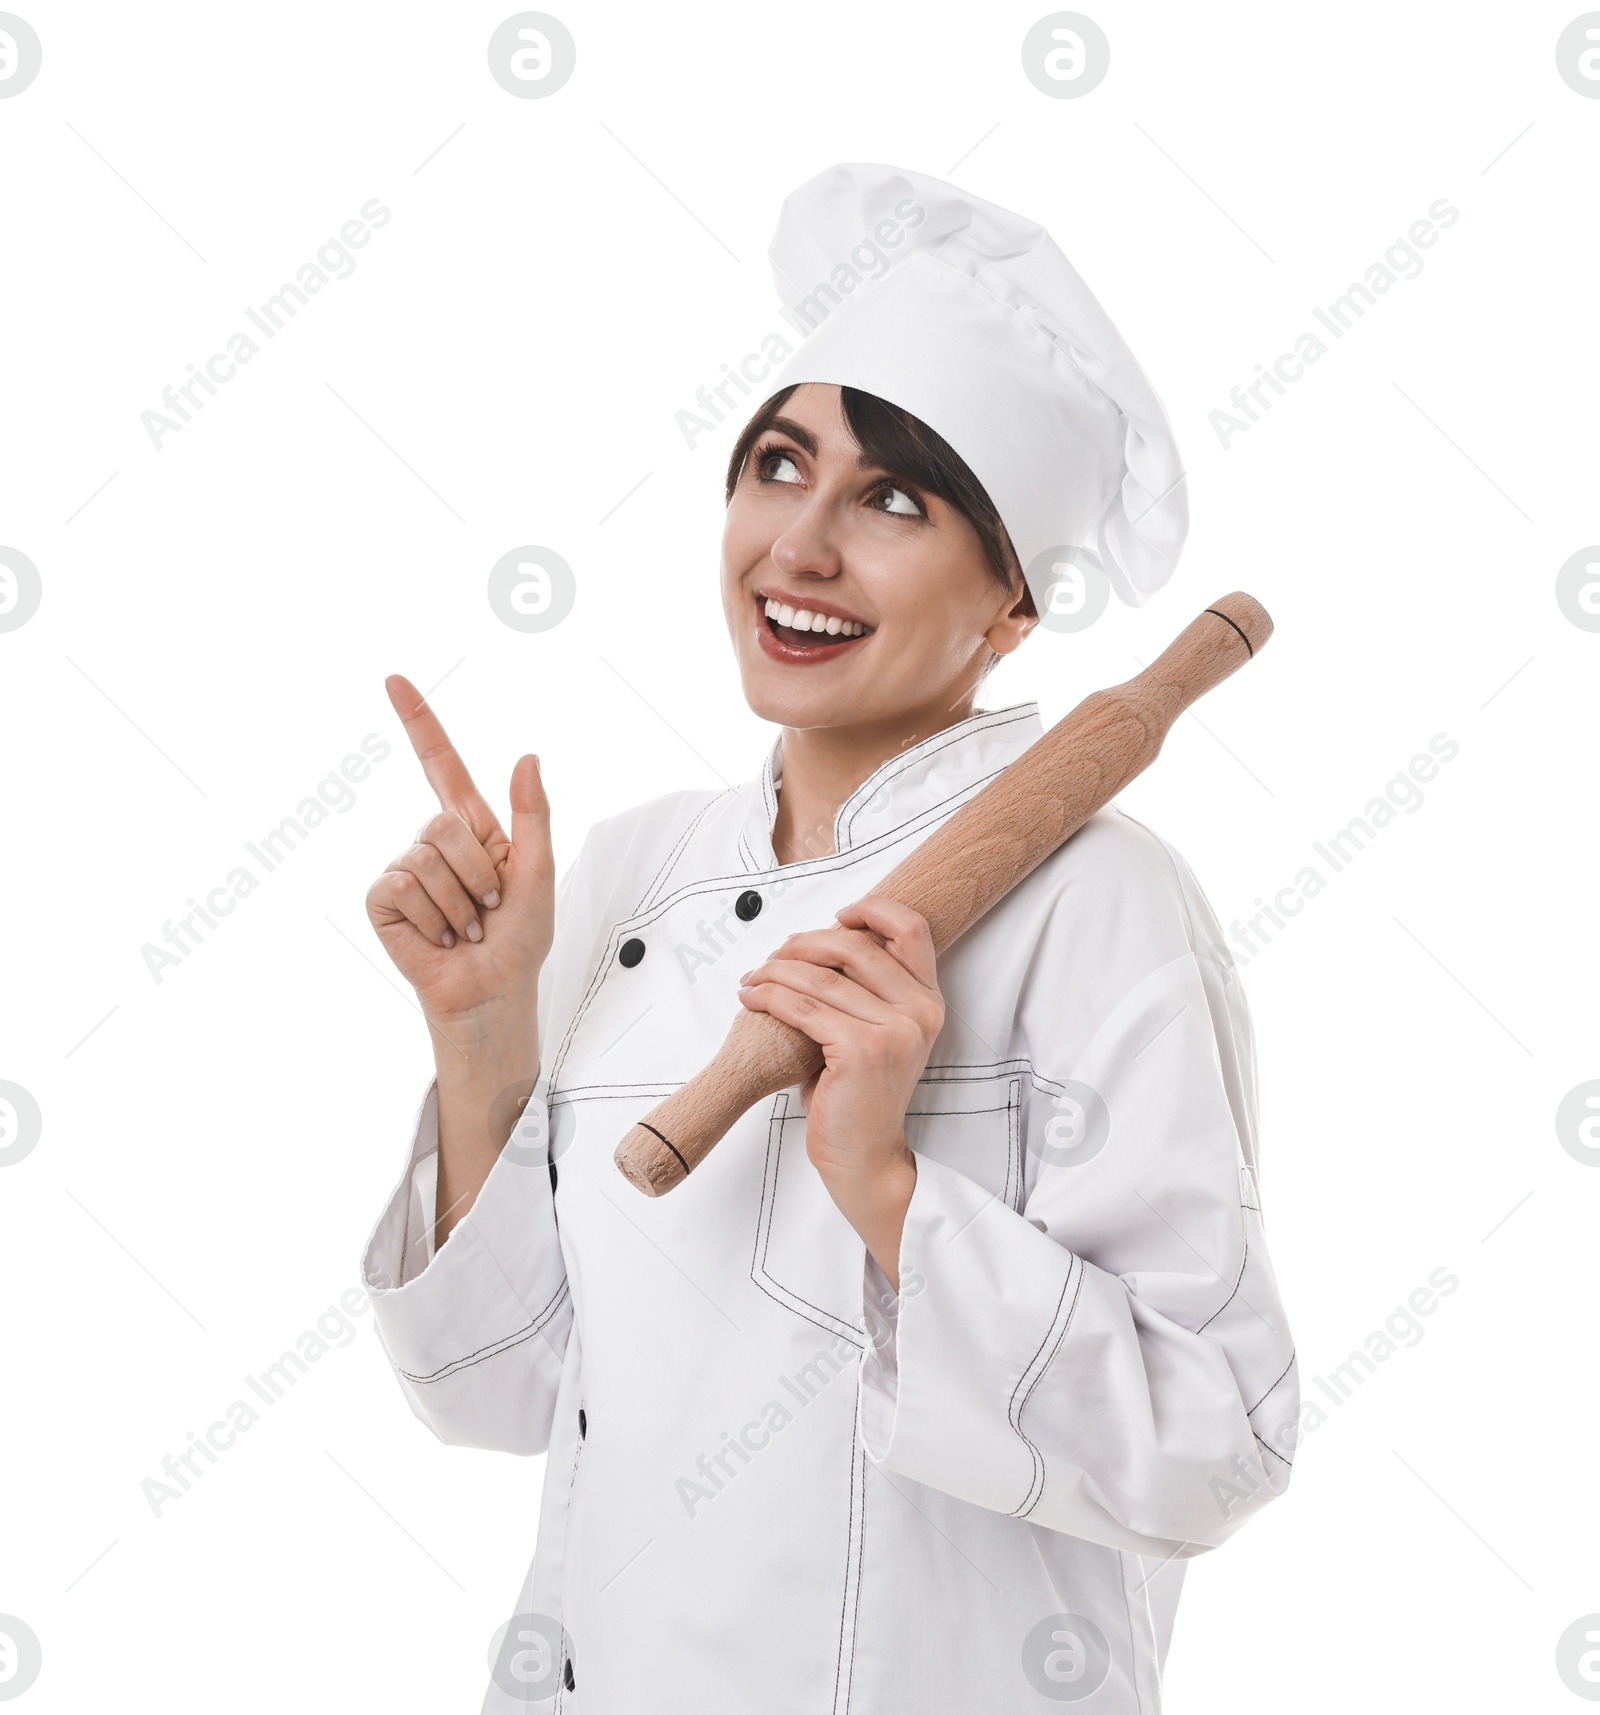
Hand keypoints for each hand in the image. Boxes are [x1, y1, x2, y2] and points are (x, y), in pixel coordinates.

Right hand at [365, 675, 554, 1041]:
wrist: (493, 989)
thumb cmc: (518, 938)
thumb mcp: (539, 871)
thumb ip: (533, 814)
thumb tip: (527, 757)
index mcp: (472, 828)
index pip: (440, 763)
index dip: (418, 721)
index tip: (393, 680)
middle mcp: (432, 842)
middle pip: (444, 822)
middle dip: (479, 871)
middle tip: (489, 907)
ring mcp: (404, 868)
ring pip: (427, 857)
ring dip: (461, 902)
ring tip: (467, 926)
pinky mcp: (383, 899)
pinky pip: (404, 885)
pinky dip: (433, 917)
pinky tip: (441, 937)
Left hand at [735, 896, 941, 1284]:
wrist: (866, 1159)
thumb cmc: (861, 1099)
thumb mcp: (876, 1036)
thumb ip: (862, 993)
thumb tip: (816, 949)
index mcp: (927, 1003)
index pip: (912, 930)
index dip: (873, 910)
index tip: (839, 915)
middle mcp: (919, 1012)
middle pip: (855, 946)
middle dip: (804, 943)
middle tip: (775, 955)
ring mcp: (893, 1030)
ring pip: (821, 977)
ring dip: (776, 970)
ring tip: (753, 977)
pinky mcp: (861, 1050)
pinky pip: (803, 1007)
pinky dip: (769, 996)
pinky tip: (752, 997)